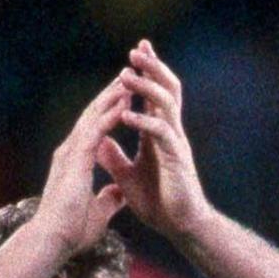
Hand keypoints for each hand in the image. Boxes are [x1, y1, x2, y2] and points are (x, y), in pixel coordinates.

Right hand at [31, 70, 135, 253]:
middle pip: (93, 116)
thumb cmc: (70, 232)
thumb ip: (107, 200)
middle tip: (128, 76)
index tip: (125, 98)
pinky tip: (125, 101)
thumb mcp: (98, 213)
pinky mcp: (75, 158)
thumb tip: (119, 194)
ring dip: (112, 97)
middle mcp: (70, 151)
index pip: (94, 129)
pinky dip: (110, 114)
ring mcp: (71, 153)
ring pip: (94, 116)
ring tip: (130, 79)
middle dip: (110, 96)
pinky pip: (96, 130)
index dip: (109, 112)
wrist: (52, 241)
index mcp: (75, 162)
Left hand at [101, 42, 214, 239]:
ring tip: (126, 75)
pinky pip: (161, 133)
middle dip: (152, 67)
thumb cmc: (159, 204)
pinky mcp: (176, 159)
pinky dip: (144, 121)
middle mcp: (169, 133)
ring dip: (145, 87)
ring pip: (165, 103)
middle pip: (166, 89)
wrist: (180, 228)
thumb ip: (114, 157)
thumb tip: (98, 140)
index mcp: (158, 135)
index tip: (135, 51)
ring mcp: (175, 144)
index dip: (147, 73)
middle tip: (137, 49)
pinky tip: (126, 115)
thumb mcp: (128, 177)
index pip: (154, 95)